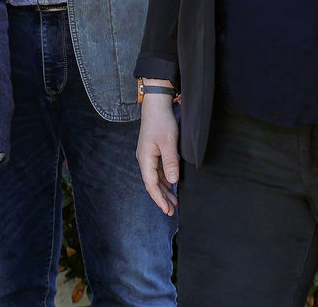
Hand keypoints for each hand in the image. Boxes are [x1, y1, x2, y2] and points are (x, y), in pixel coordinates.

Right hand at [136, 85, 179, 215]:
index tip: (167, 210)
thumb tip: (173, 181)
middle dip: (162, 198)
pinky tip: (172, 186)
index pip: (151, 184)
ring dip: (164, 191)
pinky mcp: (153, 152)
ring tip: (174, 202)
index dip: (159, 198)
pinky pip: (158, 171)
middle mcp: (144, 159)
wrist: (156, 105)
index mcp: (145, 158)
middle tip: (172, 211)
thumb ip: (170, 162)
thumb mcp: (169, 142)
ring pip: (155, 178)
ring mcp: (148, 156)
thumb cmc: (161, 122)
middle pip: (152, 184)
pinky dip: (165, 181)